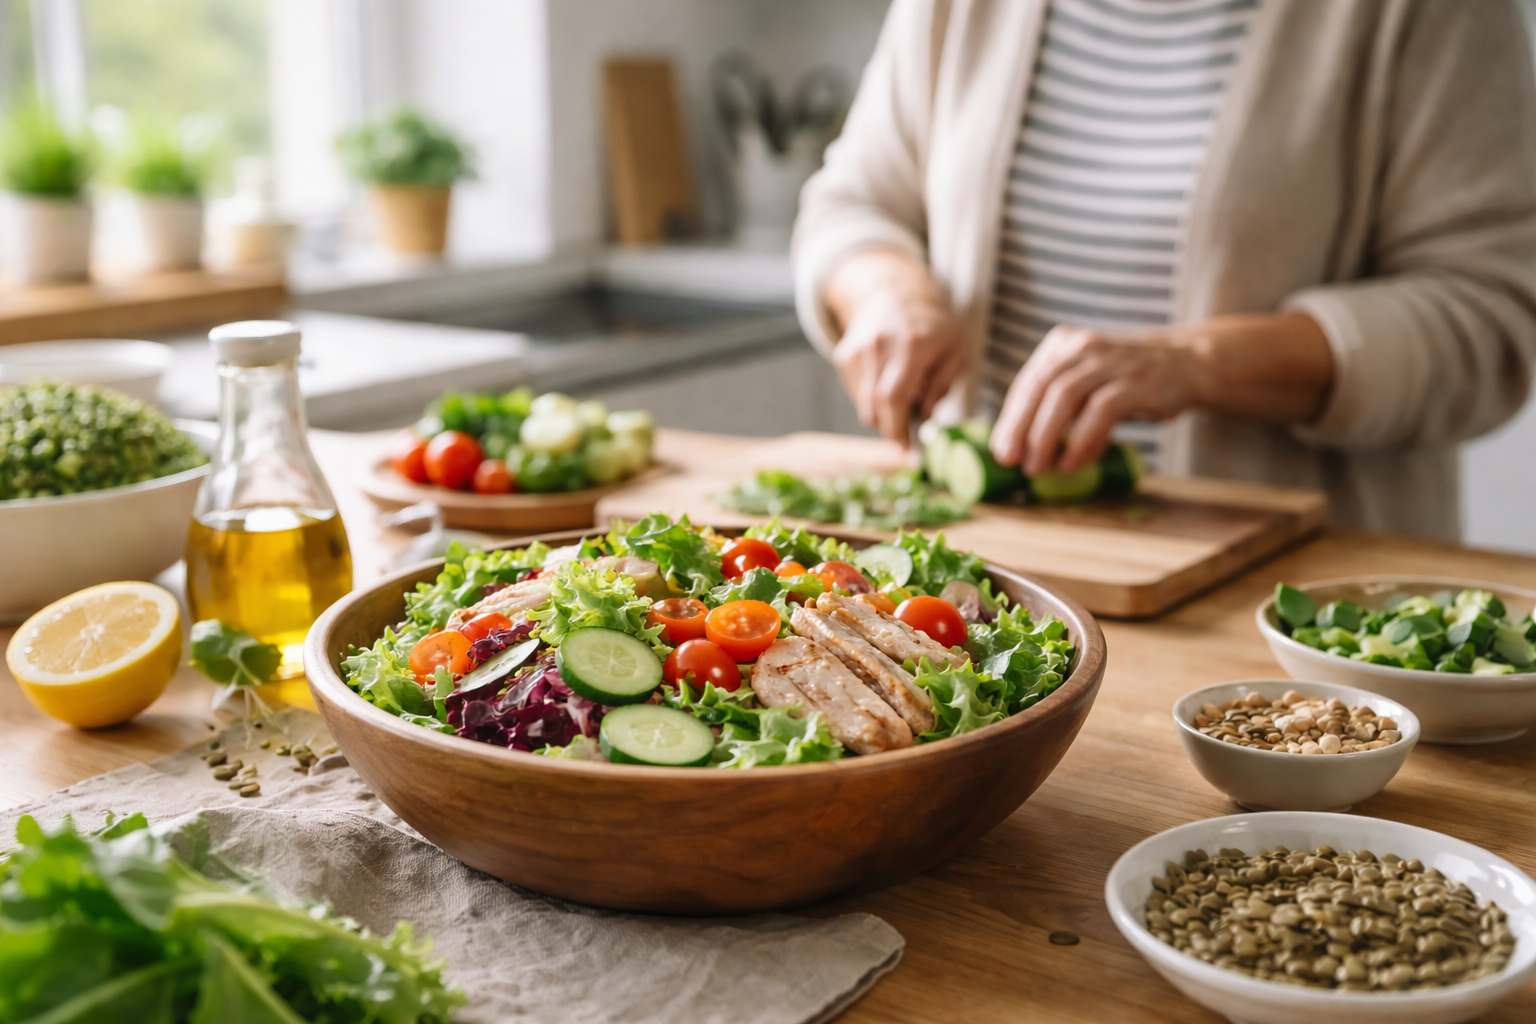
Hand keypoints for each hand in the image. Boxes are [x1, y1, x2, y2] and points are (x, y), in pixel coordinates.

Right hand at [824, 250, 965, 446]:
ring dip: (882, 414)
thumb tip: (926, 420)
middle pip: (874, 407)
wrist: (895, 289)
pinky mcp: (844, 355)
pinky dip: (871, 399)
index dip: (897, 430)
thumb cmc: (933, 323)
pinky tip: (887, 383)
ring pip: (863, 404)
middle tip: (907, 435)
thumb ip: (941, 388)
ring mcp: (857, 350)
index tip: (907, 450)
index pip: (893, 398)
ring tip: (902, 399)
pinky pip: (856, 393)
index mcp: (911, 345)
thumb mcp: (955, 352)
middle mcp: (878, 347)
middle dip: (891, 429)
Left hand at [989, 313, 1332, 475]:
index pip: (1027, 383)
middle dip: (1020, 428)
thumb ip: (1056, 404)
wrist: (1186, 364)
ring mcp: (1111, 361)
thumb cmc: (1126, 381)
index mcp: (1063, 345)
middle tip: (1010, 461)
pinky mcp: (1136, 381)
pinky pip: (1101, 411)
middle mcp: (1083, 347)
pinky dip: (1082, 439)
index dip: (1009, 419)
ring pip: (1064, 396)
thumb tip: (1020, 446)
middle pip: (1040, 388)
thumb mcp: (1086, 381)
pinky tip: (1073, 463)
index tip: (999, 451)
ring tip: (1038, 467)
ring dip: (1046, 436)